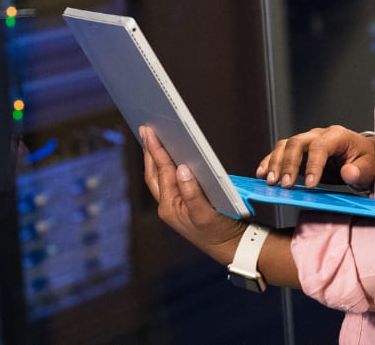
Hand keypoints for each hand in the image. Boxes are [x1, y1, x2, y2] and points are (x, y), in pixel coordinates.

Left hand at [140, 126, 244, 263]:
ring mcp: (173, 206)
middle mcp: (167, 206)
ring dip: (154, 158)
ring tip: (151, 139)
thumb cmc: (219, 232)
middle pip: (153, 173)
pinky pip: (167, 182)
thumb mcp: (206, 214)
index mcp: (170, 207)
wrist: (229, 246)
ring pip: (158, 178)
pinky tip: (167, 157)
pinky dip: (165, 167)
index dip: (156, 150)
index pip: (162, 172)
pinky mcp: (180, 204)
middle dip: (148, 151)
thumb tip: (181, 168)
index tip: (150, 132)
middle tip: (145, 129)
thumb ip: (192, 192)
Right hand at [256, 125, 374, 190]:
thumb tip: (348, 172)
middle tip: (284, 185)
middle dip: (288, 164)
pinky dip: (269, 162)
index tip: (310, 185)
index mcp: (337, 135)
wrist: (363, 158)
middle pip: (297, 143)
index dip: (314, 165)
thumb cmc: (367, 162)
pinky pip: (280, 152)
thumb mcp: (370, 168)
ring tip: (270, 182)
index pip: (320, 146)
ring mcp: (307, 142)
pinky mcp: (299, 152)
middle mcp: (318, 135)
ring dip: (275, 163)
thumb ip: (360, 171)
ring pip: (285, 145)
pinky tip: (261, 173)